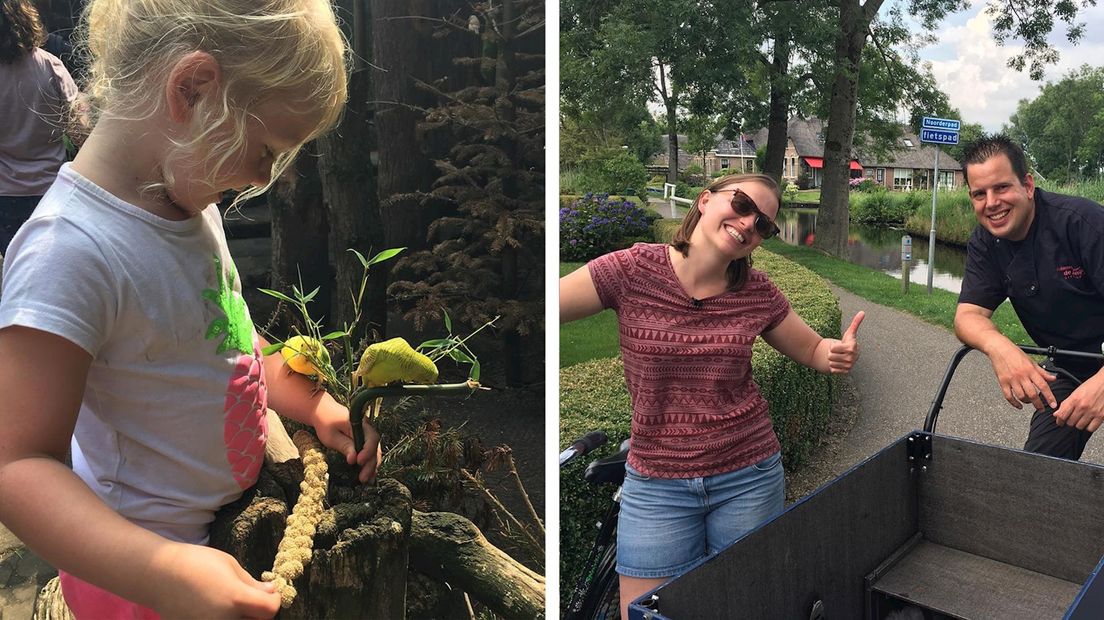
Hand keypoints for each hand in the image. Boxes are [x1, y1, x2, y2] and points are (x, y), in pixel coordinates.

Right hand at [152, 543, 280, 618]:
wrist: (158, 575)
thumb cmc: (196, 563)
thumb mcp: (230, 565)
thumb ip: (251, 583)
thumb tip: (271, 592)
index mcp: (236, 599)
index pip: (271, 610)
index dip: (275, 600)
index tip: (270, 591)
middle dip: (259, 611)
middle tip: (253, 597)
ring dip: (242, 616)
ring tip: (230, 602)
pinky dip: (224, 618)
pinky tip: (215, 608)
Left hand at [311, 402, 381, 483]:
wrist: (323, 413)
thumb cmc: (326, 421)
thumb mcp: (331, 436)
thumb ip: (344, 446)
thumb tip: (353, 459)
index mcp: (361, 424)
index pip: (371, 438)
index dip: (367, 452)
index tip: (359, 462)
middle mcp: (367, 429)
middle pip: (375, 448)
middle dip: (371, 464)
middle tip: (363, 478)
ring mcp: (366, 435)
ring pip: (374, 452)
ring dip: (371, 466)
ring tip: (367, 480)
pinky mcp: (363, 441)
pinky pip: (369, 452)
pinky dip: (369, 463)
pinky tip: (368, 474)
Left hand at [827, 311, 864, 373]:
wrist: (849, 355)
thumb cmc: (848, 342)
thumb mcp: (850, 333)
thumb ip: (855, 323)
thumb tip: (863, 312)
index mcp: (851, 348)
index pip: (832, 348)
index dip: (833, 346)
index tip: (839, 345)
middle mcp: (851, 358)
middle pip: (830, 356)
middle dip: (832, 353)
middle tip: (838, 352)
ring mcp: (849, 366)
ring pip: (831, 363)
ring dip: (832, 360)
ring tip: (838, 357)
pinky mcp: (846, 372)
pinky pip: (832, 370)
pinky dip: (833, 367)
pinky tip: (838, 363)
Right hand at [988, 343, 1056, 410]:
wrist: (999, 349)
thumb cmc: (1015, 353)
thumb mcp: (1031, 361)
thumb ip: (1042, 372)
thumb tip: (1053, 378)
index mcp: (1030, 370)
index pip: (1043, 386)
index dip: (1049, 397)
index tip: (1053, 404)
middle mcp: (1022, 376)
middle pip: (1032, 394)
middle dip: (1038, 404)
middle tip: (1041, 409)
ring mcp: (1012, 380)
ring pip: (1021, 396)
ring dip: (1027, 402)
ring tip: (1030, 402)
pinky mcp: (1003, 382)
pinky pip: (1009, 396)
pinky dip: (1014, 403)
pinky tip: (1019, 405)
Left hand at [1054, 374, 1103, 431]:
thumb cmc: (1092, 386)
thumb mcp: (1076, 392)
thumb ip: (1065, 404)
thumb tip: (1056, 414)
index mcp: (1075, 399)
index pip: (1062, 415)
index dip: (1059, 421)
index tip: (1059, 422)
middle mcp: (1083, 406)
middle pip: (1070, 422)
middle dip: (1069, 421)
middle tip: (1072, 418)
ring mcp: (1092, 412)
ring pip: (1079, 426)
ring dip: (1079, 424)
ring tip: (1080, 419)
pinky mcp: (1101, 416)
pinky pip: (1091, 428)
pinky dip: (1089, 427)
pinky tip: (1089, 422)